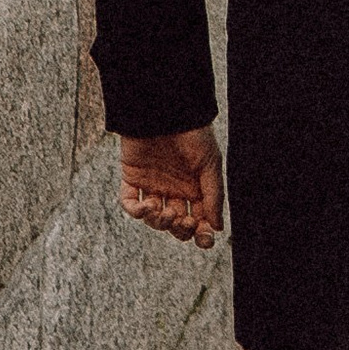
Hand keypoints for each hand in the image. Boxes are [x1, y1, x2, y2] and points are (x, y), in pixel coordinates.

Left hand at [120, 126, 223, 247]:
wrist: (167, 110)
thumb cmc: (193, 133)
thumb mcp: (210, 164)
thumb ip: (213, 196)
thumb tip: (218, 228)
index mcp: (194, 188)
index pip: (199, 220)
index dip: (202, 233)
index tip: (205, 239)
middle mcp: (174, 190)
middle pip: (176, 224)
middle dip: (181, 229)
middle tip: (184, 220)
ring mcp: (152, 185)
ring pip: (154, 218)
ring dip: (160, 222)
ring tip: (166, 212)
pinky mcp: (132, 178)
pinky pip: (130, 203)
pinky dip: (136, 211)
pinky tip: (146, 207)